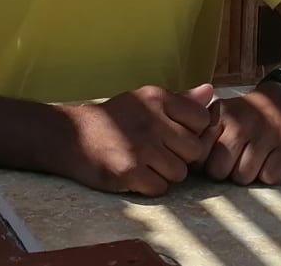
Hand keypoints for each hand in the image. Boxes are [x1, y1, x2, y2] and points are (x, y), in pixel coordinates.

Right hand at [58, 84, 218, 196]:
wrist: (70, 137)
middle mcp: (152, 120)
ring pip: (180, 172)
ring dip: (166, 174)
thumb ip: (180, 100)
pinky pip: (161, 188)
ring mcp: (141, 146)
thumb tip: (210, 91)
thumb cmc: (114, 119)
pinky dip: (151, 186)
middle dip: (181, 156)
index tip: (175, 135)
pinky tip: (136, 175)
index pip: (202, 120)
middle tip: (159, 153)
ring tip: (146, 163)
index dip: (193, 132)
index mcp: (158, 98)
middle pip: (194, 150)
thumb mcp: (145, 100)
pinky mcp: (130, 170)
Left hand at [200, 83, 280, 185]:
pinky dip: (268, 174)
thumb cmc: (243, 117)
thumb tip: (180, 157)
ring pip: (243, 177)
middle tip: (233, 161)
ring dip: (246, 175)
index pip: (199, 155)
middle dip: (224, 172)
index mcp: (220, 114)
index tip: (212, 157)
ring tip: (251, 159)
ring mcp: (266, 133)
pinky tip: (268, 159)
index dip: (203, 163)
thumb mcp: (218, 115)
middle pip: (219, 171)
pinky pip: (269, 177)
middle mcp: (241, 122)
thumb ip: (196, 131)